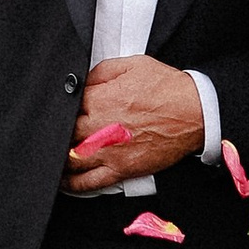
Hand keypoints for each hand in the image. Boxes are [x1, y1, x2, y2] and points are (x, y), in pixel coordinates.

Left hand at [66, 55, 205, 190]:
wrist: (196, 112)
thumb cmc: (167, 88)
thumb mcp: (133, 64)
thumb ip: (101, 72)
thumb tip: (82, 81)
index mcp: (100, 99)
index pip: (67, 105)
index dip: (63, 107)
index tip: (62, 109)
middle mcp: (99, 127)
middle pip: (63, 133)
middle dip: (58, 132)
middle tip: (54, 132)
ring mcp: (109, 152)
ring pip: (70, 159)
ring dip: (59, 158)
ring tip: (53, 156)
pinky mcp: (121, 170)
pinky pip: (88, 182)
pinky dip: (72, 184)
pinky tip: (64, 181)